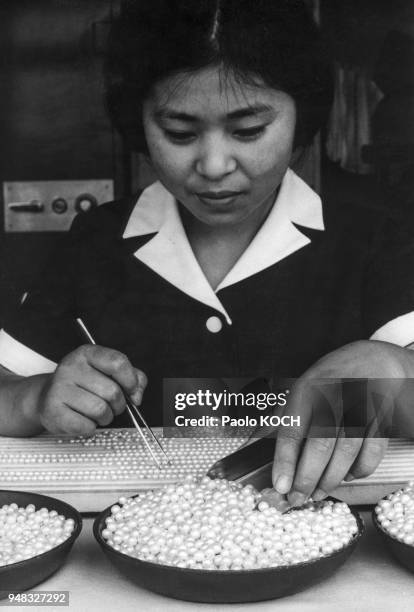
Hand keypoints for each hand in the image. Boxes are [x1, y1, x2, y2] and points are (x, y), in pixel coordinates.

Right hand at [38, 345, 146, 434]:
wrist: (46, 398)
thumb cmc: (83, 386)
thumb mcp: (107, 372)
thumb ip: (132, 377)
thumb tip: (137, 394)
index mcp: (87, 354)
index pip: (118, 363)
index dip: (131, 381)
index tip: (132, 392)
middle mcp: (71, 367)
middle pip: (113, 391)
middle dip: (118, 405)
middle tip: (111, 406)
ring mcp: (59, 388)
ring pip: (100, 410)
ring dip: (106, 418)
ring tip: (97, 414)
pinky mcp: (52, 410)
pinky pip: (86, 426)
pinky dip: (90, 428)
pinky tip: (83, 420)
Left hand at [271, 341, 410, 505]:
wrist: (372, 360)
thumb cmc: (331, 380)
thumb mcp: (304, 388)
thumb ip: (292, 420)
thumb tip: (281, 463)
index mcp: (308, 390)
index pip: (293, 429)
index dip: (285, 461)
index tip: (280, 485)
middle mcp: (334, 398)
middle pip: (320, 445)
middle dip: (306, 478)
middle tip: (296, 498)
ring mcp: (360, 410)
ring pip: (345, 454)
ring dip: (329, 480)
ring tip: (316, 494)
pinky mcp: (380, 421)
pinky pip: (370, 454)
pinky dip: (358, 471)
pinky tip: (345, 476)